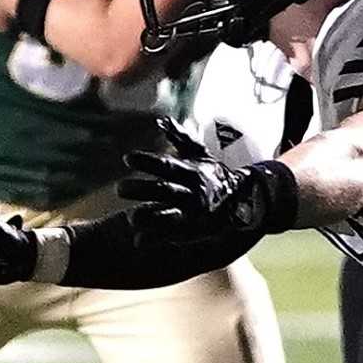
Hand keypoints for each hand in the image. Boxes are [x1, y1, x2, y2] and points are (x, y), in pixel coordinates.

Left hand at [116, 149, 296, 248]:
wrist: (243, 201)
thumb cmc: (213, 175)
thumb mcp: (201, 155)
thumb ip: (181, 139)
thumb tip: (162, 120)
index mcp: (190, 172)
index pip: (166, 165)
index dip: (147, 161)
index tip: (127, 158)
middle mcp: (190, 192)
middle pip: (164, 190)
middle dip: (142, 189)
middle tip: (119, 188)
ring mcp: (191, 213)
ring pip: (169, 215)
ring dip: (149, 217)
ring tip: (130, 219)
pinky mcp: (191, 231)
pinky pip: (172, 236)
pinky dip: (155, 239)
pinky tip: (137, 241)